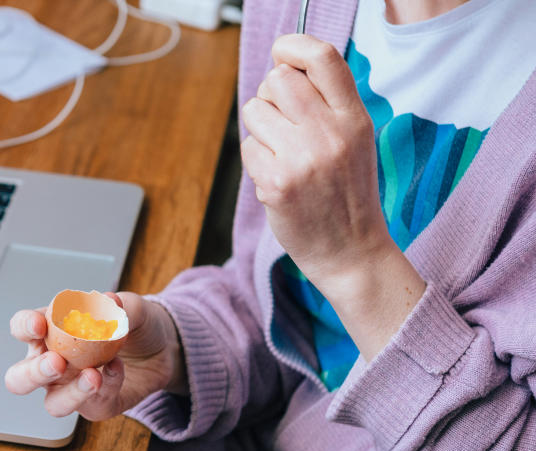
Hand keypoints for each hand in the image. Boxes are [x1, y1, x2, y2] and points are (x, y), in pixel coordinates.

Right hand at [4, 292, 185, 420]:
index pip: (22, 328)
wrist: (163, 350)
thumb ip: (119, 305)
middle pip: (20, 378)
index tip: (38, 325)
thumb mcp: (131, 308)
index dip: (23, 327)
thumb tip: (109, 301)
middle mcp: (53, 364)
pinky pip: (93, 405)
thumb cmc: (134, 325)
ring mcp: (71, 389)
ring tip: (93, 377)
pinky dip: (107, 387)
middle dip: (33, 373)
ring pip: (53, 403)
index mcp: (50, 332)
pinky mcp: (96, 406)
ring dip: (70, 393)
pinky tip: (117, 369)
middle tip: (57, 362)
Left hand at [241, 34, 389, 283]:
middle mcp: (329, 133)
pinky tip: (278, 180)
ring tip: (283, 156)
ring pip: (254, 110)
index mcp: (354, 118)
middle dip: (271, 97)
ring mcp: (302, 159)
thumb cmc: (347, 194)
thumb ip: (326, 103)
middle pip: (277, 79)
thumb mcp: (355, 140)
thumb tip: (282, 67)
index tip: (283, 54)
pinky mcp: (276, 183)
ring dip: (260, 130)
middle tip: (283, 125)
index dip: (293, 46)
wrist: (352, 253)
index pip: (322, 57)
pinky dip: (257, 162)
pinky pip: (247, 148)